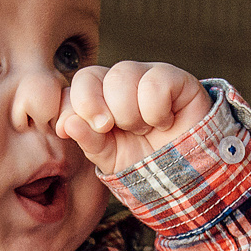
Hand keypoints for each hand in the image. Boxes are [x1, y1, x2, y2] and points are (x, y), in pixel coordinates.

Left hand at [57, 61, 214, 174]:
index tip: (78, 129)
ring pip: (122, 75)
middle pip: (91, 75)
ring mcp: (147, 76)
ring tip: (144, 129)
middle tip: (118, 130)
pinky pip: (155, 81)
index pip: (76, 85)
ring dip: (130, 113)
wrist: (184, 176)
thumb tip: (67, 124)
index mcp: (99, 97)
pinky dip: (156, 111)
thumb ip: (88, 140)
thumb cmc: (144, 163)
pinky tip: (164, 122)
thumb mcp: (109, 158)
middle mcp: (120, 82)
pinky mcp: (176, 78)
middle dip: (102, 111)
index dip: (74, 105)